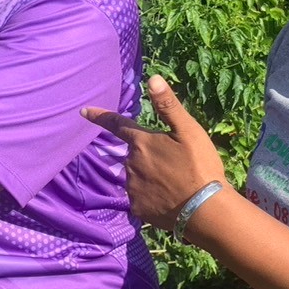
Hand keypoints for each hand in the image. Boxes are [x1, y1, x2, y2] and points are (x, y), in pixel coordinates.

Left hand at [83, 75, 227, 229]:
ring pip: (137, 176)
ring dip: (150, 177)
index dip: (100, 116)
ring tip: (176, 183)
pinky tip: (169, 199)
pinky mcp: (137, 208)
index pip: (116, 124)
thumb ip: (168, 106)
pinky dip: (152, 197)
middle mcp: (131, 163)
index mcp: (142, 142)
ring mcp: (132, 187)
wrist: (205, 210)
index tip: (83, 111)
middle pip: (135, 154)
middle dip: (148, 156)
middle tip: (175, 165)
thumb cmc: (200, 166)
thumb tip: (152, 79)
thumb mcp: (189, 131)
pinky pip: (141, 198)